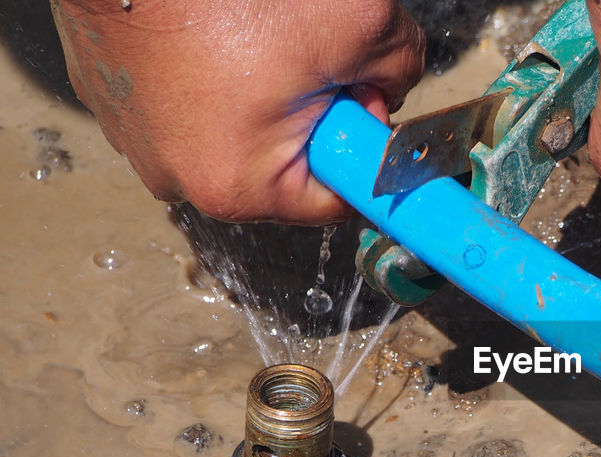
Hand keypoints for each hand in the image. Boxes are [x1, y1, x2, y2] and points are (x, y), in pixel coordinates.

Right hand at [50, 0, 424, 223]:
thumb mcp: (361, 25)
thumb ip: (399, 72)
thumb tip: (391, 89)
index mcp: (239, 188)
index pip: (337, 197)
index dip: (362, 141)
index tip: (361, 94)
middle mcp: (177, 179)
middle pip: (282, 164)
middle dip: (310, 111)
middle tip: (310, 53)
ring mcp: (136, 139)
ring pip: (235, 128)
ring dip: (260, 88)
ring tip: (255, 32)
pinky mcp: (111, 97)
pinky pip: (187, 98)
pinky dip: (210, 70)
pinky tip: (214, 26)